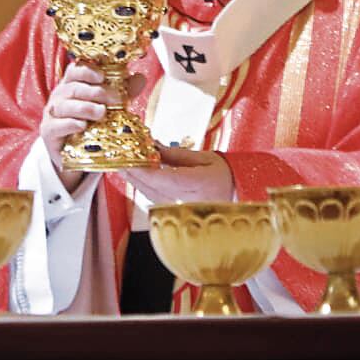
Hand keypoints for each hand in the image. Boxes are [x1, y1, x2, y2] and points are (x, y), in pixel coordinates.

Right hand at [40, 62, 143, 191]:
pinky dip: (70, 124)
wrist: (76, 154)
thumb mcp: (109, 106)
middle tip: (114, 99)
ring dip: (84, 107)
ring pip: (64, 105)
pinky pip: (56, 125)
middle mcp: (59, 97)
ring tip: (101, 113)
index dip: (87, 70)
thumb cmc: (91, 125)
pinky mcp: (49, 132)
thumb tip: (140, 78)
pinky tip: (83, 126)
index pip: (74, 70)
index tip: (103, 76)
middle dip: (94, 91)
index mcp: (71, 85)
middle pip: (72, 88)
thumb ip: (123, 92)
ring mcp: (52, 115)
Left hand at [116, 144, 234, 204]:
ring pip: (149, 195)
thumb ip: (176, 154)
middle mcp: (185, 201)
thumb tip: (153, 147)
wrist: (240, 196)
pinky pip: (155, 199)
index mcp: (194, 185)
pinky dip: (144, 187)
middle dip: (132, 173)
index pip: (160, 178)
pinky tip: (138, 176)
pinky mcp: (177, 213)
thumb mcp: (204, 158)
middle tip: (119, 157)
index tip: (126, 158)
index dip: (140, 169)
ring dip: (135, 180)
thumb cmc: (226, 175)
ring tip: (125, 164)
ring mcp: (180, 210)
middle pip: (150, 187)